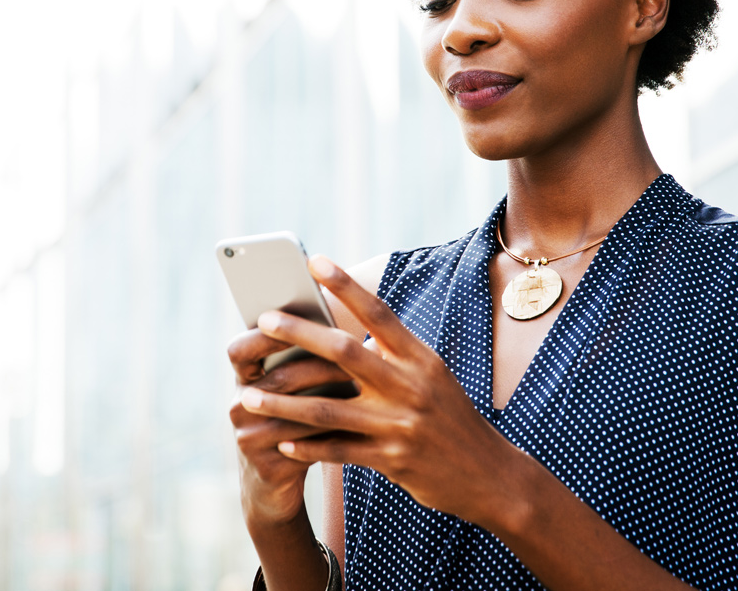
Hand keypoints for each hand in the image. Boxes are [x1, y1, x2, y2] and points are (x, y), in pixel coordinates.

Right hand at [227, 322, 357, 526]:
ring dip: (331, 397)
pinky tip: (359, 423)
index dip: (264, 334)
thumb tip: (345, 327)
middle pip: (278, 379)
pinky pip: (304, 445)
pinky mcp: (267, 467)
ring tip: (364, 384)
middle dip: (318, 364)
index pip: (240, 350)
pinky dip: (332, 431)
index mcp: (243, 381)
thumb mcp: (290, 393)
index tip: (297, 318)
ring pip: (295, 412)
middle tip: (354, 351)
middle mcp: (239, 407)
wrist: (273, 487)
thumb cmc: (292, 425)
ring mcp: (249, 439)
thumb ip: (303, 362)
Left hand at [238, 255, 524, 527]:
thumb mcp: (432, 377)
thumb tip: (346, 329)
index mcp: (420, 359)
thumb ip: (393, 355)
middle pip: (345, 352)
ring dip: (283, 402)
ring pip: (329, 409)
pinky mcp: (391, 460)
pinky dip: (307, 447)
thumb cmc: (450, 418)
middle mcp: (410, 386)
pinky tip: (280, 442)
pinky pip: (338, 451)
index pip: (378, 313)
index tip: (314, 262)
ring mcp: (399, 425)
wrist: (490, 475)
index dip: (346, 286)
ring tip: (247, 395)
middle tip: (263, 321)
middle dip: (300, 334)